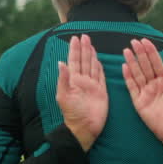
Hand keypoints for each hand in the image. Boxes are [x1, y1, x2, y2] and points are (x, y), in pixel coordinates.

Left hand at [56, 34, 107, 150]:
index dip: (74, 50)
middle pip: (84, 61)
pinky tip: (98, 60)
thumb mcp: (64, 96)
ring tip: (91, 44)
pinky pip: (101, 76)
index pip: (74, 61)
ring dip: (92, 55)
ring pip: (92, 66)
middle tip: (85, 36)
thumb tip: (61, 62)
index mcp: (73, 80)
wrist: (84, 127)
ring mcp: (92, 86)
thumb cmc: (72, 113)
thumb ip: (63, 79)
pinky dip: (99, 68)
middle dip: (84, 48)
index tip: (75, 38)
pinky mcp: (101, 92)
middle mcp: (83, 81)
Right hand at [122, 38, 162, 149]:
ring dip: (132, 62)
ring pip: (137, 74)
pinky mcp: (139, 102)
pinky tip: (125, 67)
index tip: (146, 41)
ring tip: (126, 50)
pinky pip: (132, 88)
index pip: (156, 63)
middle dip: (140, 53)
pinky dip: (128, 77)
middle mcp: (154, 85)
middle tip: (134, 41)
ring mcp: (145, 93)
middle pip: (145, 66)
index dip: (151, 52)